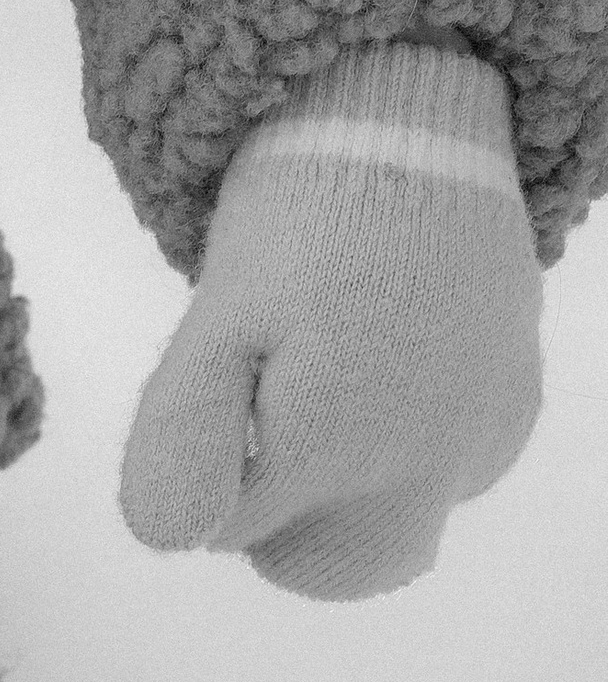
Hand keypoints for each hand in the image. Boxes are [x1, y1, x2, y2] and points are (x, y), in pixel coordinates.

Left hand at [119, 44, 541, 599]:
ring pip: (400, 512)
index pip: (240, 530)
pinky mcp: (516, 403)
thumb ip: (187, 431)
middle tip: (262, 404)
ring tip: (326, 344)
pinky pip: (454, 462)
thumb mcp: (221, 310)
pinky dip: (409, 433)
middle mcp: (425, 468)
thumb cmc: (302, 211)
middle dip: (289, 512)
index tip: (214, 388)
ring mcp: (482, 439)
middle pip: (339, 563)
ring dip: (354, 470)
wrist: (420, 118)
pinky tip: (383, 341)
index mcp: (336, 452)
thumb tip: (163, 540)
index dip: (208, 471)